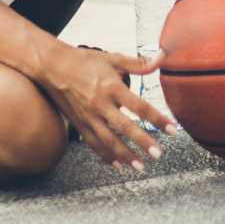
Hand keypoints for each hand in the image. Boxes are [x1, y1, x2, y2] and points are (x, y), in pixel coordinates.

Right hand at [35, 44, 177, 169]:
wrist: (52, 67)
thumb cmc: (84, 61)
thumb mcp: (112, 58)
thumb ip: (138, 63)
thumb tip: (162, 57)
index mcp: (112, 86)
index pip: (139, 106)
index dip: (157, 118)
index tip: (172, 129)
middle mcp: (100, 104)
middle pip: (125, 127)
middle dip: (143, 142)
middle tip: (158, 154)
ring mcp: (88, 116)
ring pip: (108, 140)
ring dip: (125, 155)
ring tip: (140, 166)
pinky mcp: (79, 124)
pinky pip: (94, 143)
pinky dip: (106, 155)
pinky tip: (118, 164)